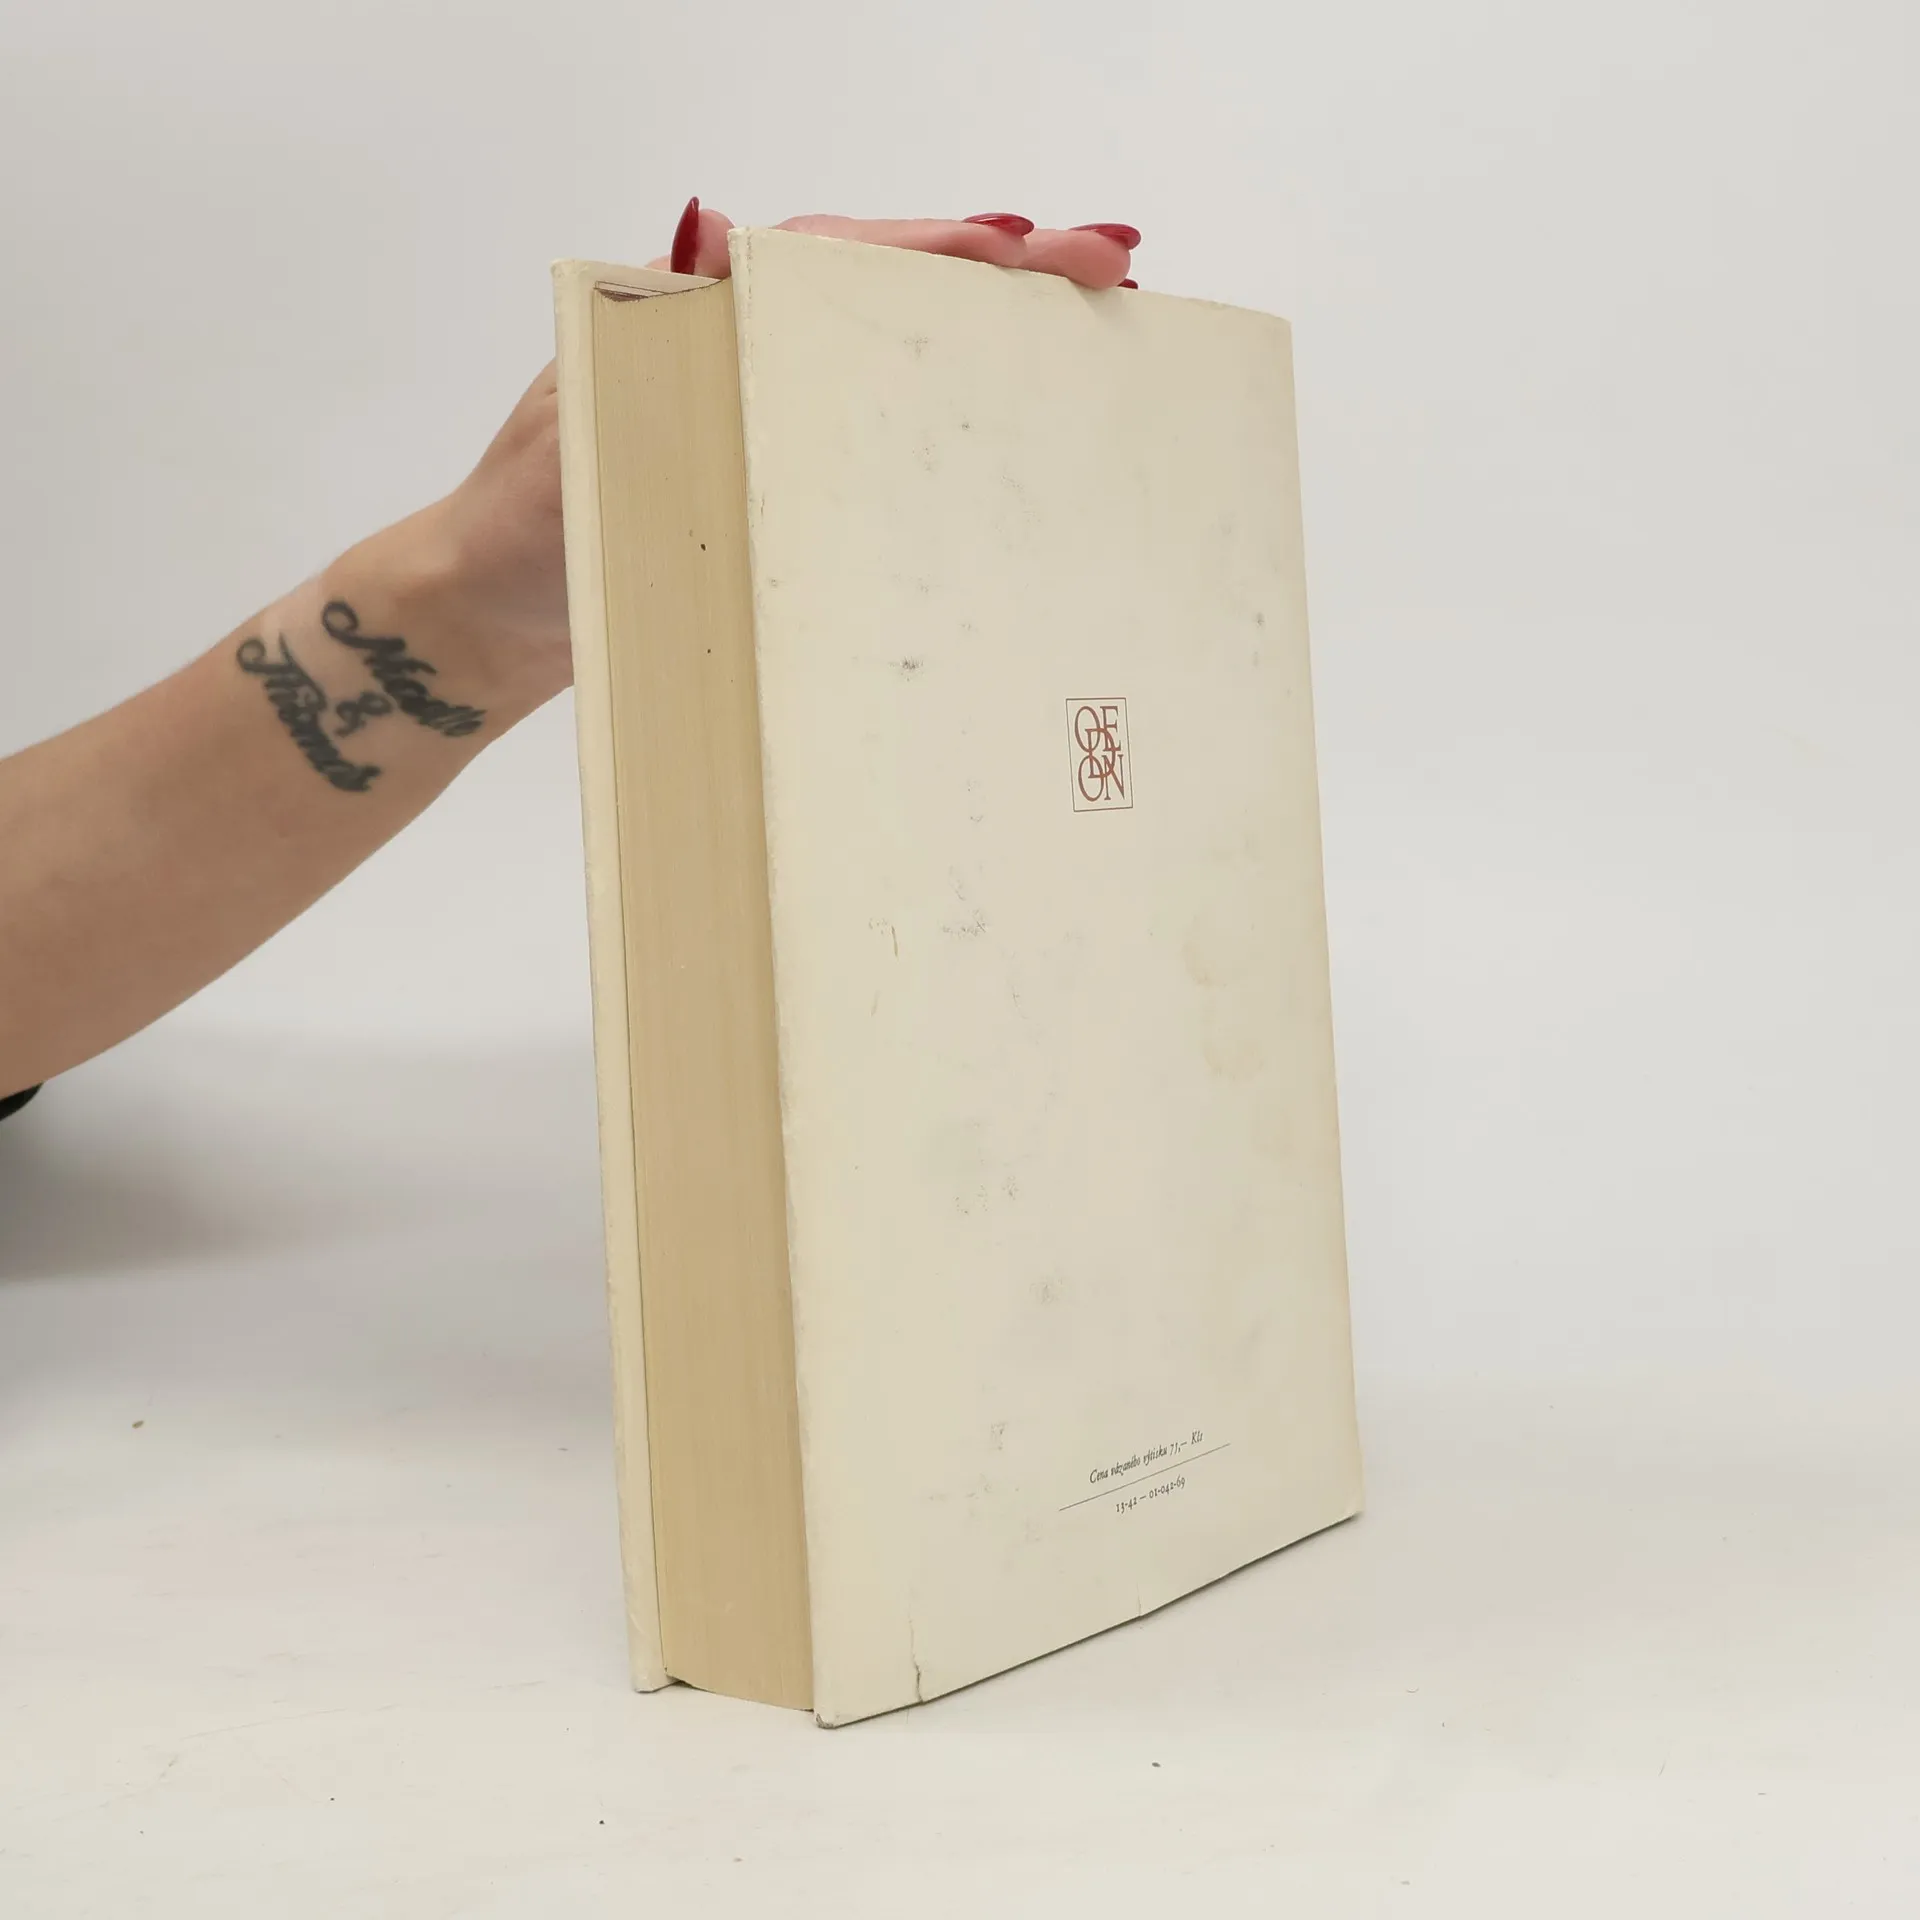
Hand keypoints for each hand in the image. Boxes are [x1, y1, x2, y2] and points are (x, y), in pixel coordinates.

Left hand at [406, 205, 1141, 710]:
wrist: (484, 626)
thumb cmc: (518, 538)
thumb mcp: (573, 438)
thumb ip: (641, 356)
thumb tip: (714, 243)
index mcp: (696, 315)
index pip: (840, 260)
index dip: (946, 251)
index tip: (1041, 249)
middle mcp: (742, 351)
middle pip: (890, 293)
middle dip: (1004, 280)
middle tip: (1114, 271)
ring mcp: (764, 418)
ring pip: (892, 361)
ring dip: (989, 345)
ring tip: (1096, 333)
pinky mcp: (774, 488)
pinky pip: (872, 442)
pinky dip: (944, 432)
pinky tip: (1011, 441)